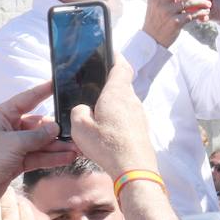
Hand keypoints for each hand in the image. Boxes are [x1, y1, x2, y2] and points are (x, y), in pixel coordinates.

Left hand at [0, 82, 76, 215]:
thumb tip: (57, 128)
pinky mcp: (18, 162)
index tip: (57, 84)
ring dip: (58, 147)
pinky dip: (52, 157)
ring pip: (41, 143)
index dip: (42, 92)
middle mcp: (8, 129)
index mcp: (1, 116)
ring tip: (77, 149)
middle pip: (37, 125)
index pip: (25, 100)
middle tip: (75, 133)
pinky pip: (39, 156)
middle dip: (56, 131)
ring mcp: (14, 146)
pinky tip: (67, 158)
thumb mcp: (14, 143)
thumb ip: (38, 135)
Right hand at [70, 56, 157, 178]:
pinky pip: (127, 116)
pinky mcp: (141, 128)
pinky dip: (117, 117)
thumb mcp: (80, 126)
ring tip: (95, 111)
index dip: (116, 57)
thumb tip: (83, 109)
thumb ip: (78, 111)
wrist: (134, 168)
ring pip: (124, 102)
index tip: (110, 52)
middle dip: (108, 84)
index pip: (121, 67)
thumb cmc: (107, 145)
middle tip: (92, 86)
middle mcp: (132, 100)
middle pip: (121, 85)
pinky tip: (105, 129)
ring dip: (112, 103)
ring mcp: (139, 115)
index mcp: (117, 93)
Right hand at [143, 0, 210, 47]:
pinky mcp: (175, 22)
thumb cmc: (156, 19)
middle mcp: (159, 1)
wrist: (152, 39)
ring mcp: (167, 12)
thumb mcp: (155, 4)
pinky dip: (201, 13)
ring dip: (202, 1)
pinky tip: (204, 13)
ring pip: (190, 1)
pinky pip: (193, 15)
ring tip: (207, 4)